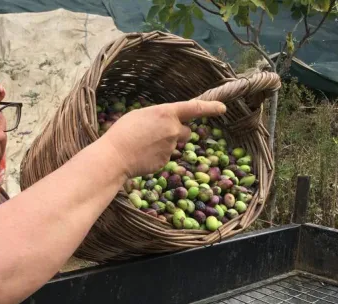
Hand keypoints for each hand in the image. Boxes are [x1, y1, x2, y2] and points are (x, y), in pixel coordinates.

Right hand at [100, 99, 226, 177]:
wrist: (115, 156)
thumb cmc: (123, 132)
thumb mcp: (140, 115)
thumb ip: (159, 117)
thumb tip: (166, 123)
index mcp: (166, 113)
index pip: (195, 108)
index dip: (211, 108)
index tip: (222, 108)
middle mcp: (173, 129)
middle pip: (186, 131)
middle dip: (177, 132)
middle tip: (156, 135)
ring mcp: (171, 147)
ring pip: (174, 145)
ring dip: (165, 145)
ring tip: (144, 145)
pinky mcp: (166, 161)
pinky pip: (165, 157)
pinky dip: (157, 156)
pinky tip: (143, 155)